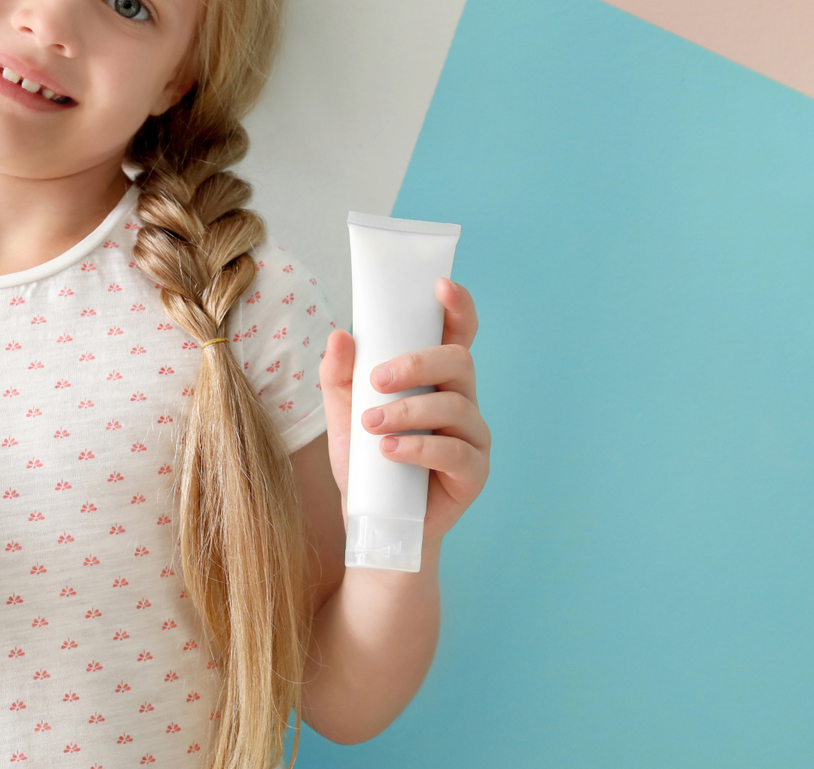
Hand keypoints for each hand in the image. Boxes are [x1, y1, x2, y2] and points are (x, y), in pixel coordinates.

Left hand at [319, 278, 488, 542]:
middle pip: (458, 361)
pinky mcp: (474, 474)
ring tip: (372, 426)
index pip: (457, 333)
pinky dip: (419, 448)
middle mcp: (462, 402)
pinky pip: (456, 453)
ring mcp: (474, 438)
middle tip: (376, 380)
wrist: (376, 526)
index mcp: (437, 380)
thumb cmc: (368, 467)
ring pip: (455, 407)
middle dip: (417, 363)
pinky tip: (390, 451)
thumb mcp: (343, 418)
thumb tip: (340, 335)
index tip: (440, 287)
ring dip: (409, 411)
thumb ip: (339, 377)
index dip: (457, 306)